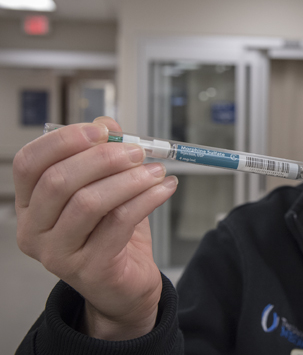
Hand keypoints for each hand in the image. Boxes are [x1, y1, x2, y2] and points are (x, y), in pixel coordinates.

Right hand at [14, 117, 177, 339]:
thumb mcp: (105, 188)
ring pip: (89, 202)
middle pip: (59, 181)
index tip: (102, 130)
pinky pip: (119, 222)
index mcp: (30, 205)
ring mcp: (58, 254)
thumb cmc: (111, 232)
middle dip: (103, 158)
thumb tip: (107, 124)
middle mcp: (35, 231)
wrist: (126, 285)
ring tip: (157, 170)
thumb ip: (102, 155)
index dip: (64, 140)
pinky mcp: (90, 269)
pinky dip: (147, 199)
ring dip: (129, 179)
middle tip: (137, 151)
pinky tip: (165, 189)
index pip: (30, 163)